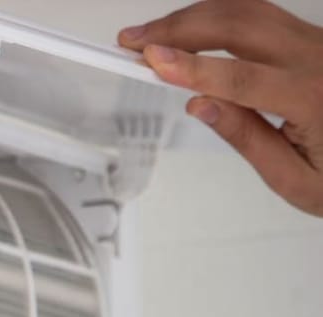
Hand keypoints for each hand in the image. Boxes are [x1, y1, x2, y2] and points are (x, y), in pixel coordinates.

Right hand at [119, 0, 322, 216]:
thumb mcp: (295, 179)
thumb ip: (247, 139)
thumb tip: (201, 105)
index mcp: (316, 99)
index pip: (241, 77)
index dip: (191, 66)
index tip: (151, 60)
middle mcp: (319, 59)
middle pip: (240, 24)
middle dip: (179, 28)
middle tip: (132, 42)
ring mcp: (317, 42)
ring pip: (247, 10)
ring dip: (193, 17)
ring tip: (151, 36)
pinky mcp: (310, 38)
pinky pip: (258, 14)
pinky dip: (216, 17)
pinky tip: (187, 29)